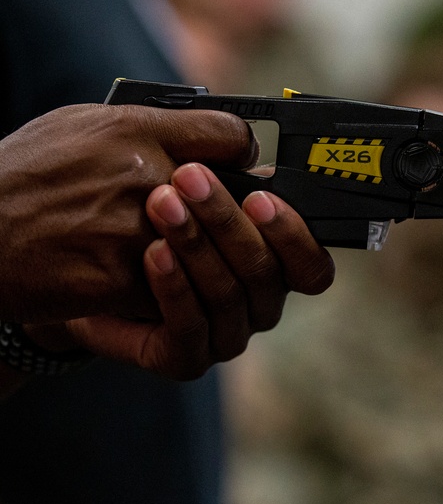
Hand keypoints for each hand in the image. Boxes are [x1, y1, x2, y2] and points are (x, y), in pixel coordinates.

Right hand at [0, 103, 258, 322]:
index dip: (240, 152)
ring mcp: (133, 230)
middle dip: (230, 210)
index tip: (237, 164)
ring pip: (207, 249)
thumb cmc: (24, 176)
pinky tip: (153, 282)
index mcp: (134, 130)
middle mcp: (140, 175)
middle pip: (230, 197)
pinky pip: (175, 288)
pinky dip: (170, 289)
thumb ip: (145, 127)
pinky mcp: (121, 280)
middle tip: (231, 217)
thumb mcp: (78, 126)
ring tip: (193, 254)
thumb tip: (203, 136)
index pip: (230, 134)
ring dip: (206, 255)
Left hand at [25, 163, 333, 379]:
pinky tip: (152, 253)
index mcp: (273, 262)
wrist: (70, 258)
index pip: (311, 265)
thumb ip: (217, 155)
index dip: (295, 236)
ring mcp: (224, 333)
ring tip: (160, 203)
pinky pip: (191, 331)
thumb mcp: (174, 165)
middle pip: (266, 274)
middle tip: (190, 178)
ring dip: (197, 246)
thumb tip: (249, 146)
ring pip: (229, 297)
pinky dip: (174, 289)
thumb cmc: (131, 208)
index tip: (259, 197)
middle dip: (227, 223)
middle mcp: (257, 301)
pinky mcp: (185, 357)